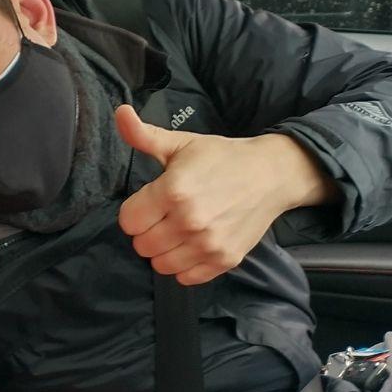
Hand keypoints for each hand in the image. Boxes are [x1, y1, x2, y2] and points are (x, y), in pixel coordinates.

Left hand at [115, 105, 339, 284]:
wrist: (271, 175)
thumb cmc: (221, 157)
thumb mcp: (182, 143)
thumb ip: (144, 135)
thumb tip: (120, 113)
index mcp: (173, 191)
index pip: (128, 221)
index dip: (135, 211)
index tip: (150, 202)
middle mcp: (189, 222)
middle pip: (141, 245)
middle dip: (148, 231)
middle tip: (165, 216)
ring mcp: (208, 244)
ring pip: (160, 265)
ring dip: (164, 250)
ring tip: (178, 231)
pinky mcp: (224, 260)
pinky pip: (186, 278)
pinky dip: (184, 266)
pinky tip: (192, 245)